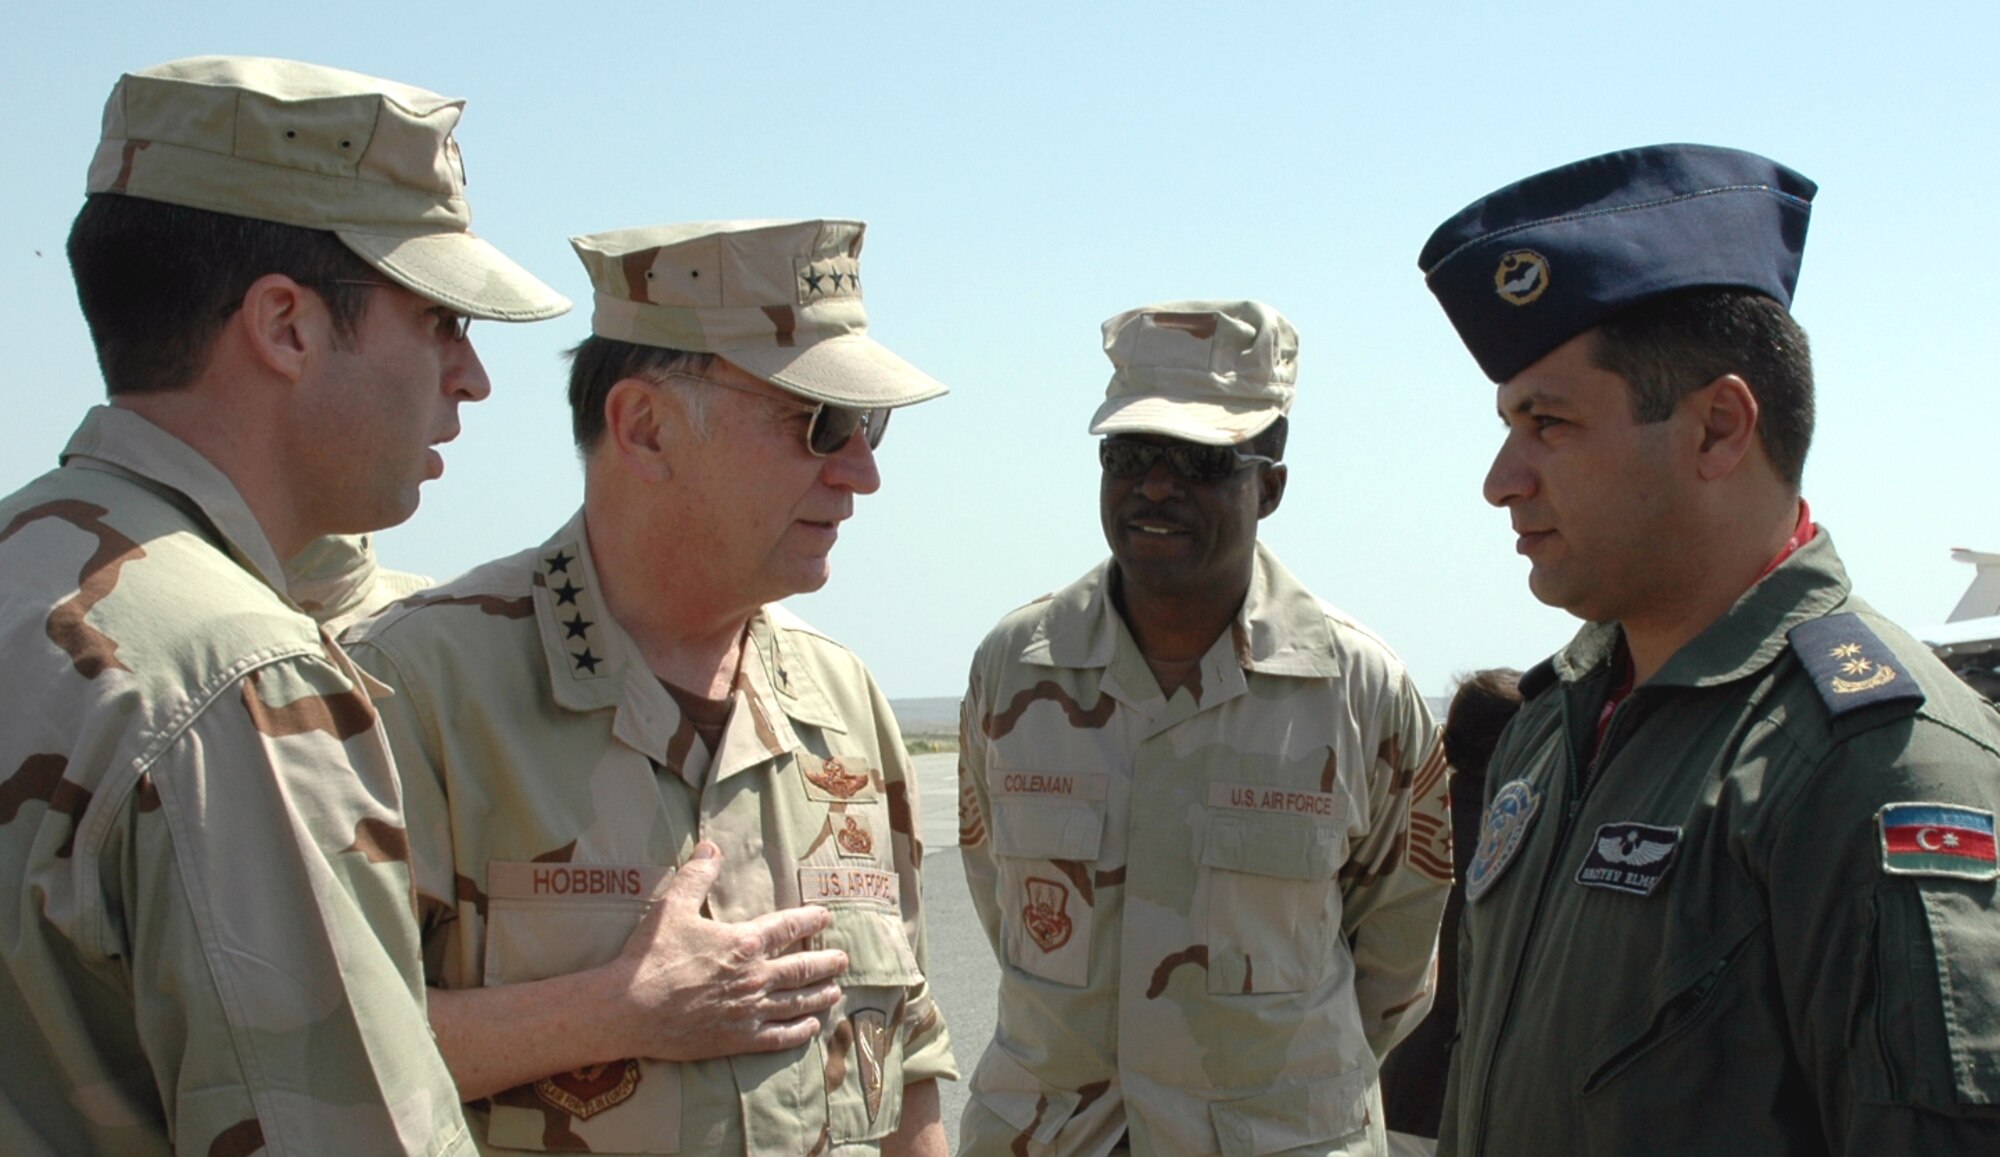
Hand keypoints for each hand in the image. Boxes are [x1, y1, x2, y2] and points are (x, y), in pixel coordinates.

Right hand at [598, 841, 847, 1061]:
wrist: (628, 1009)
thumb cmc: (650, 956)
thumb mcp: (672, 907)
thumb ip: (696, 875)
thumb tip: (712, 847)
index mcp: (743, 943)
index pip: (788, 927)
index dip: (810, 919)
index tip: (826, 916)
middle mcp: (754, 977)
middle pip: (802, 968)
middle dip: (826, 963)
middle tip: (843, 960)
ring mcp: (748, 1010)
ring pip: (797, 1003)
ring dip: (820, 995)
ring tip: (836, 992)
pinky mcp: (737, 1039)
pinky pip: (778, 1036)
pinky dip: (799, 1032)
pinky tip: (811, 1028)